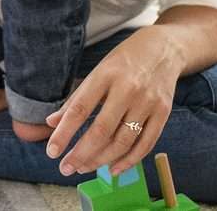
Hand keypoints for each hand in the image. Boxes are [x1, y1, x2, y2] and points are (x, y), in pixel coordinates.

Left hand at [44, 29, 183, 175]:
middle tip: (66, 168)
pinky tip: (113, 169)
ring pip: (123, 141)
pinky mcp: (163, 112)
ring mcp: (148, 102)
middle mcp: (128, 88)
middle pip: (102, 130)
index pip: (80, 109)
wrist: (165, 48)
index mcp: (106, 75)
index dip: (64, 133)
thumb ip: (76, 98)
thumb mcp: (98, 71)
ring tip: (84, 167)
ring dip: (101, 160)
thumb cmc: (125, 61)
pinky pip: (146, 144)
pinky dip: (129, 161)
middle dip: (81, 154)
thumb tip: (52, 122)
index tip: (52, 152)